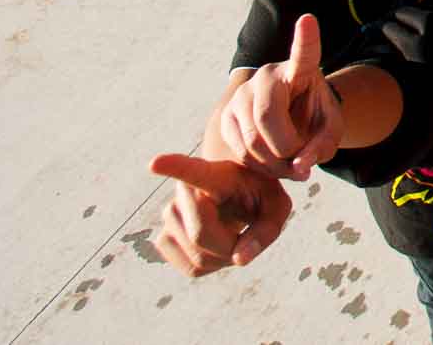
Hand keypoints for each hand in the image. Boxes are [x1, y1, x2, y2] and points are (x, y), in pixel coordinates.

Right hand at [150, 152, 290, 276]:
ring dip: (223, 258)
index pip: (192, 171)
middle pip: (200, 234)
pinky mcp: (164, 239)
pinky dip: (212, 266)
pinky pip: (190, 268)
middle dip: (230, 245)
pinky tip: (219, 245)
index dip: (173, 167)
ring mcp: (170, 216)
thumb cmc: (260, 197)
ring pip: (197, 257)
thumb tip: (238, 260)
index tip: (155, 163)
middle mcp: (184, 191)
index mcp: (216, 175)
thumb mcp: (277, 206)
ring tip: (235, 235)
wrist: (240, 198)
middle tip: (248, 233)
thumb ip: (266, 231)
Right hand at [218, 15, 344, 181]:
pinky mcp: (225, 116)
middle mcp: (266, 76)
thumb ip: (322, 146)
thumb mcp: (330, 131)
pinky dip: (258, 168)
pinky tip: (273, 165)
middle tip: (302, 165)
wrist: (293, 120)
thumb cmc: (314, 119)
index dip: (305, 39)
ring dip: (274, 166)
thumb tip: (299, 166)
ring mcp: (241, 94)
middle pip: (267, 117)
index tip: (308, 20)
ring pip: (250, 140)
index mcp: (300, 70)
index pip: (304, 53)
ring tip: (292, 167)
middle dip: (285, 150)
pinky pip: (238, 151)